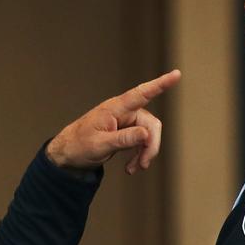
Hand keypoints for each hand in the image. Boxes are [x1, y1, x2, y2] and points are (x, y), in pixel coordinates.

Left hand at [46, 69, 180, 173]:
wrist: (67, 154)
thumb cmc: (79, 145)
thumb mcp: (100, 145)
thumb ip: (124, 139)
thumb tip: (147, 135)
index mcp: (115, 108)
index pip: (141, 94)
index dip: (160, 84)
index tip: (176, 74)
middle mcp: (123, 112)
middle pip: (150, 123)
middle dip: (151, 145)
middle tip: (144, 165)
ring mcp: (125, 121)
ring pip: (148, 134)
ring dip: (145, 153)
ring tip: (135, 169)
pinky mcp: (126, 131)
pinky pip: (142, 141)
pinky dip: (140, 154)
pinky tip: (132, 167)